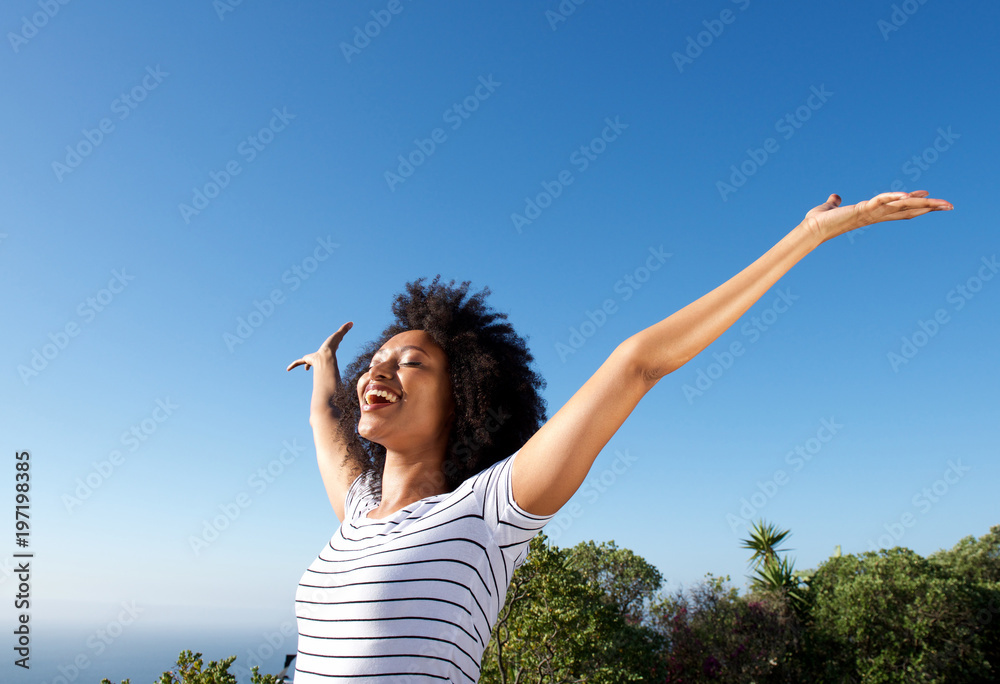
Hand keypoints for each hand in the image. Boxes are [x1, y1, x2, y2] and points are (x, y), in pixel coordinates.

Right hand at [287, 321, 352, 372]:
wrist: (325, 358)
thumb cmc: (332, 347)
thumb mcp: (338, 335)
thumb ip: (344, 329)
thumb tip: (352, 322)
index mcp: (325, 350)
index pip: (326, 349)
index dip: (328, 348)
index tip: (330, 349)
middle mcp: (318, 356)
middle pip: (316, 357)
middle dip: (315, 360)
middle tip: (313, 362)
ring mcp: (312, 359)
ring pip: (306, 361)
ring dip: (305, 364)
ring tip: (303, 368)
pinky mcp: (306, 360)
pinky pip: (298, 362)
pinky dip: (293, 365)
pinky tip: (288, 369)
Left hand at [801, 190, 952, 244]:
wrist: (810, 228)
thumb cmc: (820, 220)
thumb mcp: (831, 207)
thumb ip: (835, 202)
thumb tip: (835, 196)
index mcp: (872, 213)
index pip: (898, 209)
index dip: (915, 204)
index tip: (930, 198)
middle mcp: (875, 215)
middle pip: (908, 210)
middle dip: (929, 208)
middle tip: (951, 205)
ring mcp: (871, 213)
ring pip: (902, 207)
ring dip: (922, 203)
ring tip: (942, 202)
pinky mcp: (862, 210)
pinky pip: (881, 202)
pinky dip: (893, 197)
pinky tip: (906, 195)